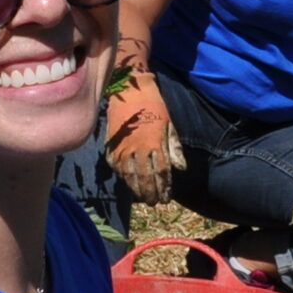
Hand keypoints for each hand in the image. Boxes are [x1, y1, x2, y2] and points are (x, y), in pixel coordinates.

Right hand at [105, 71, 178, 205]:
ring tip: (142, 198)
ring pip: (129, 175)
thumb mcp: (169, 124)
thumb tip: (181, 168)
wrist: (130, 89)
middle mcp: (138, 148)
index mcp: (154, 143)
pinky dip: (122, 176)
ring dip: (136, 189)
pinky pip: (116, 166)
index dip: (164, 187)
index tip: (166, 198)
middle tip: (154, 203)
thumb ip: (174, 147)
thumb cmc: (154, 106)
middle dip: (151, 192)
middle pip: (145, 178)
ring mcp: (122, 147)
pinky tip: (127, 182)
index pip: (161, 172)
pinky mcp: (111, 144)